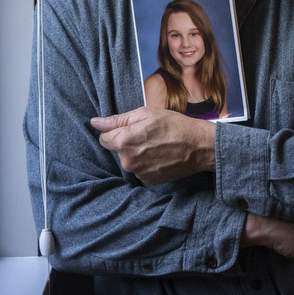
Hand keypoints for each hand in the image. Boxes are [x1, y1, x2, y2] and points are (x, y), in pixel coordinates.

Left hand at [90, 106, 214, 184]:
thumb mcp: (145, 114)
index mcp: (123, 141)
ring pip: (129, 160)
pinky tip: (160, 156)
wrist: (198, 146)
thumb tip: (95, 122)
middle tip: (148, 134)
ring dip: (137, 153)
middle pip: (117, 150)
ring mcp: (138, 173)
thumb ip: (117, 120)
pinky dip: (147, 163)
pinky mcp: (149, 181)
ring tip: (157, 145)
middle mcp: (127, 161)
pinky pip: (141, 170)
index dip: (115, 131)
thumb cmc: (173, 125)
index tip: (131, 128)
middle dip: (127, 142)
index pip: (103, 138)